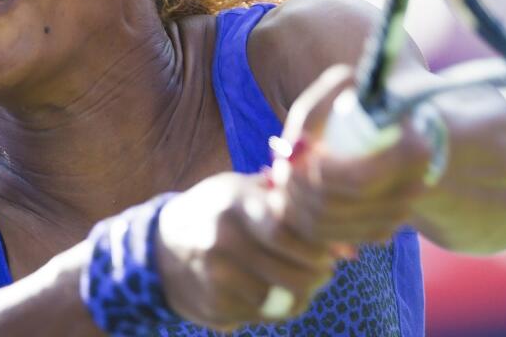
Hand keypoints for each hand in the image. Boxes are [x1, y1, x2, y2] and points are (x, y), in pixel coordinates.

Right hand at [155, 172, 333, 330]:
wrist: (161, 245)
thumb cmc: (219, 209)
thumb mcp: (244, 190)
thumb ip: (289, 207)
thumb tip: (344, 242)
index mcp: (233, 202)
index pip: (283, 230)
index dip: (314, 246)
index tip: (329, 250)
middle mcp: (220, 240)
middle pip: (287, 272)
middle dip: (317, 276)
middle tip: (327, 271)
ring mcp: (214, 277)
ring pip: (277, 300)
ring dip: (303, 296)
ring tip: (309, 283)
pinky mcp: (212, 305)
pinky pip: (260, 315)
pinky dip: (278, 309)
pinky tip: (280, 293)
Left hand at [273, 65, 437, 245]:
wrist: (392, 122)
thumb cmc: (362, 98)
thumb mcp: (342, 85)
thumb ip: (312, 111)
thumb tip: (290, 152)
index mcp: (413, 152)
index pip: (357, 181)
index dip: (315, 176)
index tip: (291, 159)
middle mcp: (413, 189)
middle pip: (337, 208)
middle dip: (295, 193)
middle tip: (276, 172)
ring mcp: (398, 214)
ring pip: (330, 231)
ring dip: (294, 211)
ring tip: (279, 185)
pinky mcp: (381, 230)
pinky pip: (337, 241)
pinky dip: (307, 227)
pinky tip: (294, 202)